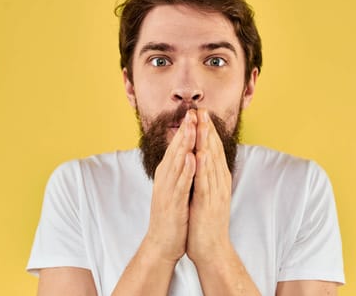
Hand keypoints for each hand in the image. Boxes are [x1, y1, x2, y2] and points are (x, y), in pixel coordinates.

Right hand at [144, 109, 196, 262]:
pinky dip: (186, 170)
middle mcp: (165, 179)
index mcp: (167, 175)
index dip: (185, 130)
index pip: (176, 148)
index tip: (193, 113)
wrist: (162, 243)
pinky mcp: (172, 204)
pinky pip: (180, 184)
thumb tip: (184, 153)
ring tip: (192, 128)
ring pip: (176, 164)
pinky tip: (191, 158)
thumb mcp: (173, 188)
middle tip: (192, 112)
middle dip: (184, 131)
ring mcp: (167, 191)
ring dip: (184, 145)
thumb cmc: (171, 215)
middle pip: (175, 151)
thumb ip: (177, 171)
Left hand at [187, 108, 232, 263]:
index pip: (213, 150)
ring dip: (206, 141)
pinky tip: (200, 152)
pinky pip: (205, 182)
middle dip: (208, 129)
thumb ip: (206, 177)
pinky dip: (203, 166)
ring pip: (211, 162)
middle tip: (203, 109)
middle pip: (214, 151)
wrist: (212, 249)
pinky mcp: (208, 203)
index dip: (208, 131)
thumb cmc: (206, 222)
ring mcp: (215, 192)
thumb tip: (201, 161)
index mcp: (218, 179)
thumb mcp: (207, 194)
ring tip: (203, 123)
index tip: (202, 114)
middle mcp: (220, 182)